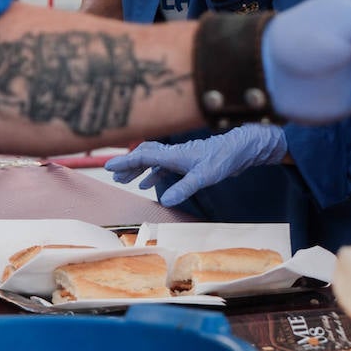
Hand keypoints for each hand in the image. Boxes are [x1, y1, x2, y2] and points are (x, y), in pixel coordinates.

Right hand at [106, 125, 287, 205]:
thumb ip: (184, 188)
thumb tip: (165, 201)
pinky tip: (149, 184)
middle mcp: (175, 153)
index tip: (109, 166)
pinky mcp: (189, 162)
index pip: (143, 156)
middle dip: (129, 165)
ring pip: (154, 161)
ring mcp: (181, 157)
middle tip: (114, 175)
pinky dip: (154, 174)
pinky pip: (165, 167)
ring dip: (139, 170)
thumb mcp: (204, 176)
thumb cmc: (224, 158)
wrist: (242, 148)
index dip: (125, 162)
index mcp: (174, 155)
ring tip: (125, 180)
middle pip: (145, 156)